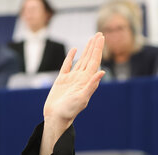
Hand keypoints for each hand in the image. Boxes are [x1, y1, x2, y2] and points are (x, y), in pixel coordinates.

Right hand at [39, 33, 104, 154]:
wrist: (55, 117)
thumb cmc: (69, 110)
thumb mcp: (82, 98)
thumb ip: (92, 85)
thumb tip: (102, 72)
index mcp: (87, 81)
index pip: (94, 61)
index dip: (98, 49)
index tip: (101, 37)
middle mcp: (81, 78)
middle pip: (90, 58)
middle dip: (94, 46)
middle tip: (99, 34)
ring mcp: (72, 78)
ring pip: (81, 60)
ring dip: (86, 50)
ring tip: (91, 39)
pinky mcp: (62, 80)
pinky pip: (67, 65)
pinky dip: (71, 56)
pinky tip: (74, 50)